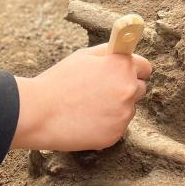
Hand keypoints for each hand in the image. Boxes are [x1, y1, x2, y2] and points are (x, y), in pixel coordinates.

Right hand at [11, 44, 151, 150]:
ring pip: (128, 109)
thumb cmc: (59, 81)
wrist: (39, 113)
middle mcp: (128, 89)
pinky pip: (117, 127)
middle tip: (100, 91)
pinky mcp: (115, 135)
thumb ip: (109, 52)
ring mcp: (123, 114)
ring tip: (88, 107)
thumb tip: (125, 50)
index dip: (132, 69)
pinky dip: (106, 125)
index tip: (123, 73)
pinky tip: (86, 120)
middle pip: (139, 89)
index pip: (145, 67)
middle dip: (125, 88)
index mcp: (122, 66)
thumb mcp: (84, 56)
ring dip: (116, 108)